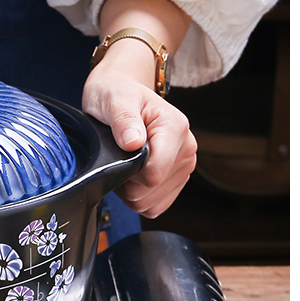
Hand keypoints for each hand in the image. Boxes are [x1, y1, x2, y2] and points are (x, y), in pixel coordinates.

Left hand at [83, 63, 196, 217]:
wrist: (121, 94)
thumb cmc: (116, 94)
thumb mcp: (113, 99)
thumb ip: (123, 119)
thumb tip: (132, 142)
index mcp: (175, 127)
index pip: (153, 173)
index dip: (128, 172)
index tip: (118, 154)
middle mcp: (186, 148)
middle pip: (151, 190)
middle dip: (127, 181)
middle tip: (117, 156)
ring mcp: (184, 166)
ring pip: (150, 202)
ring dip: (130, 190)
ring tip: (124, 163)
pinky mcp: (177, 180)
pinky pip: (155, 207)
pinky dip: (138, 197)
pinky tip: (132, 176)